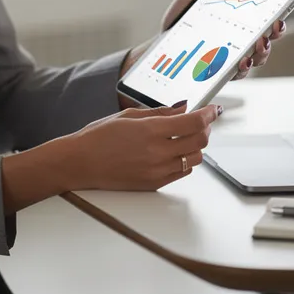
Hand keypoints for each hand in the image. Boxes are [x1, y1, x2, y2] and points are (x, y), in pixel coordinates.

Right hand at [65, 102, 222, 190]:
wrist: (80, 163)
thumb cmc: (98, 137)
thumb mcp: (129, 116)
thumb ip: (161, 113)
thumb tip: (184, 109)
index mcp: (151, 131)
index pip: (194, 123)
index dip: (209, 115)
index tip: (213, 110)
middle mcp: (157, 152)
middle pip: (200, 141)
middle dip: (205, 129)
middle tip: (201, 122)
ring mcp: (157, 171)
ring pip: (195, 159)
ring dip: (196, 146)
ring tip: (186, 137)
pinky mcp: (155, 184)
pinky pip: (182, 172)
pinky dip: (185, 160)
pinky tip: (175, 152)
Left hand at [119, 0, 286, 104]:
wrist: (160, 47)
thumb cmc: (180, 20)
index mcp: (239, 19)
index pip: (266, 16)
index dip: (279, 13)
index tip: (282, 7)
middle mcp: (241, 40)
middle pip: (269, 37)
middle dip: (277, 32)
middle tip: (276, 25)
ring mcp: (234, 58)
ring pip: (259, 57)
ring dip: (264, 51)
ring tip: (260, 43)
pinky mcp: (222, 72)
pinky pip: (239, 73)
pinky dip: (243, 67)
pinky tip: (240, 61)